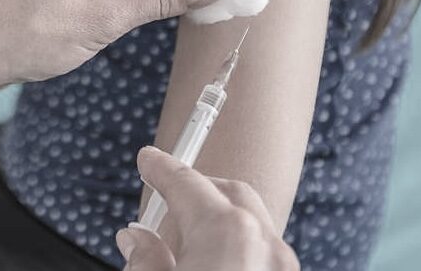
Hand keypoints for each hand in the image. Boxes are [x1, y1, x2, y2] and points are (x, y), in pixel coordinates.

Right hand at [116, 147, 298, 270]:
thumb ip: (144, 258)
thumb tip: (135, 239)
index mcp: (228, 233)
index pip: (187, 183)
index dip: (161, 168)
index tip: (148, 159)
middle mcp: (266, 244)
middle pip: (230, 193)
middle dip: (198, 188)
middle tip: (166, 196)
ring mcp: (285, 268)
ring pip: (251, 226)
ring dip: (219, 222)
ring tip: (185, 243)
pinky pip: (263, 253)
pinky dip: (237, 249)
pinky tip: (213, 265)